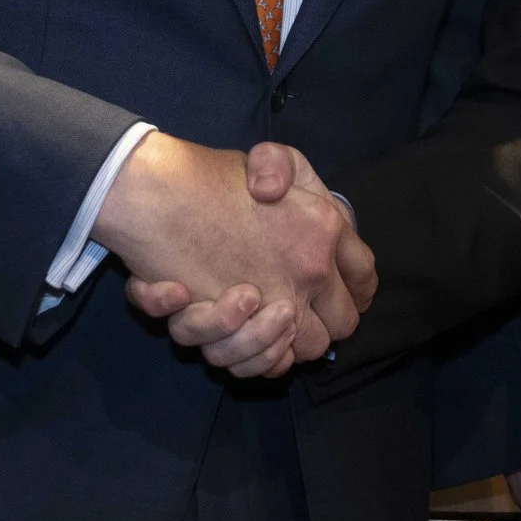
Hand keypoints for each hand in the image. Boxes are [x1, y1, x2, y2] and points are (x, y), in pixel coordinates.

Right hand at [95, 135, 371, 376]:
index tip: (342, 294)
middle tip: (295, 310)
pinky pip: (253, 365)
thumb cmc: (212, 175)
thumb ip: (285, 169)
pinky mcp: (232, 327)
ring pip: (295, 353)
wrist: (156, 194)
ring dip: (280, 343)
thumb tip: (273, 193)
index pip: (364, 276)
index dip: (358, 290)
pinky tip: (245, 335)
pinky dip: (250, 358)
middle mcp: (307, 272)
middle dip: (323, 325)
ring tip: (259, 313)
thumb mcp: (268, 156)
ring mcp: (268, 303)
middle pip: (340, 326)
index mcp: (324, 229)